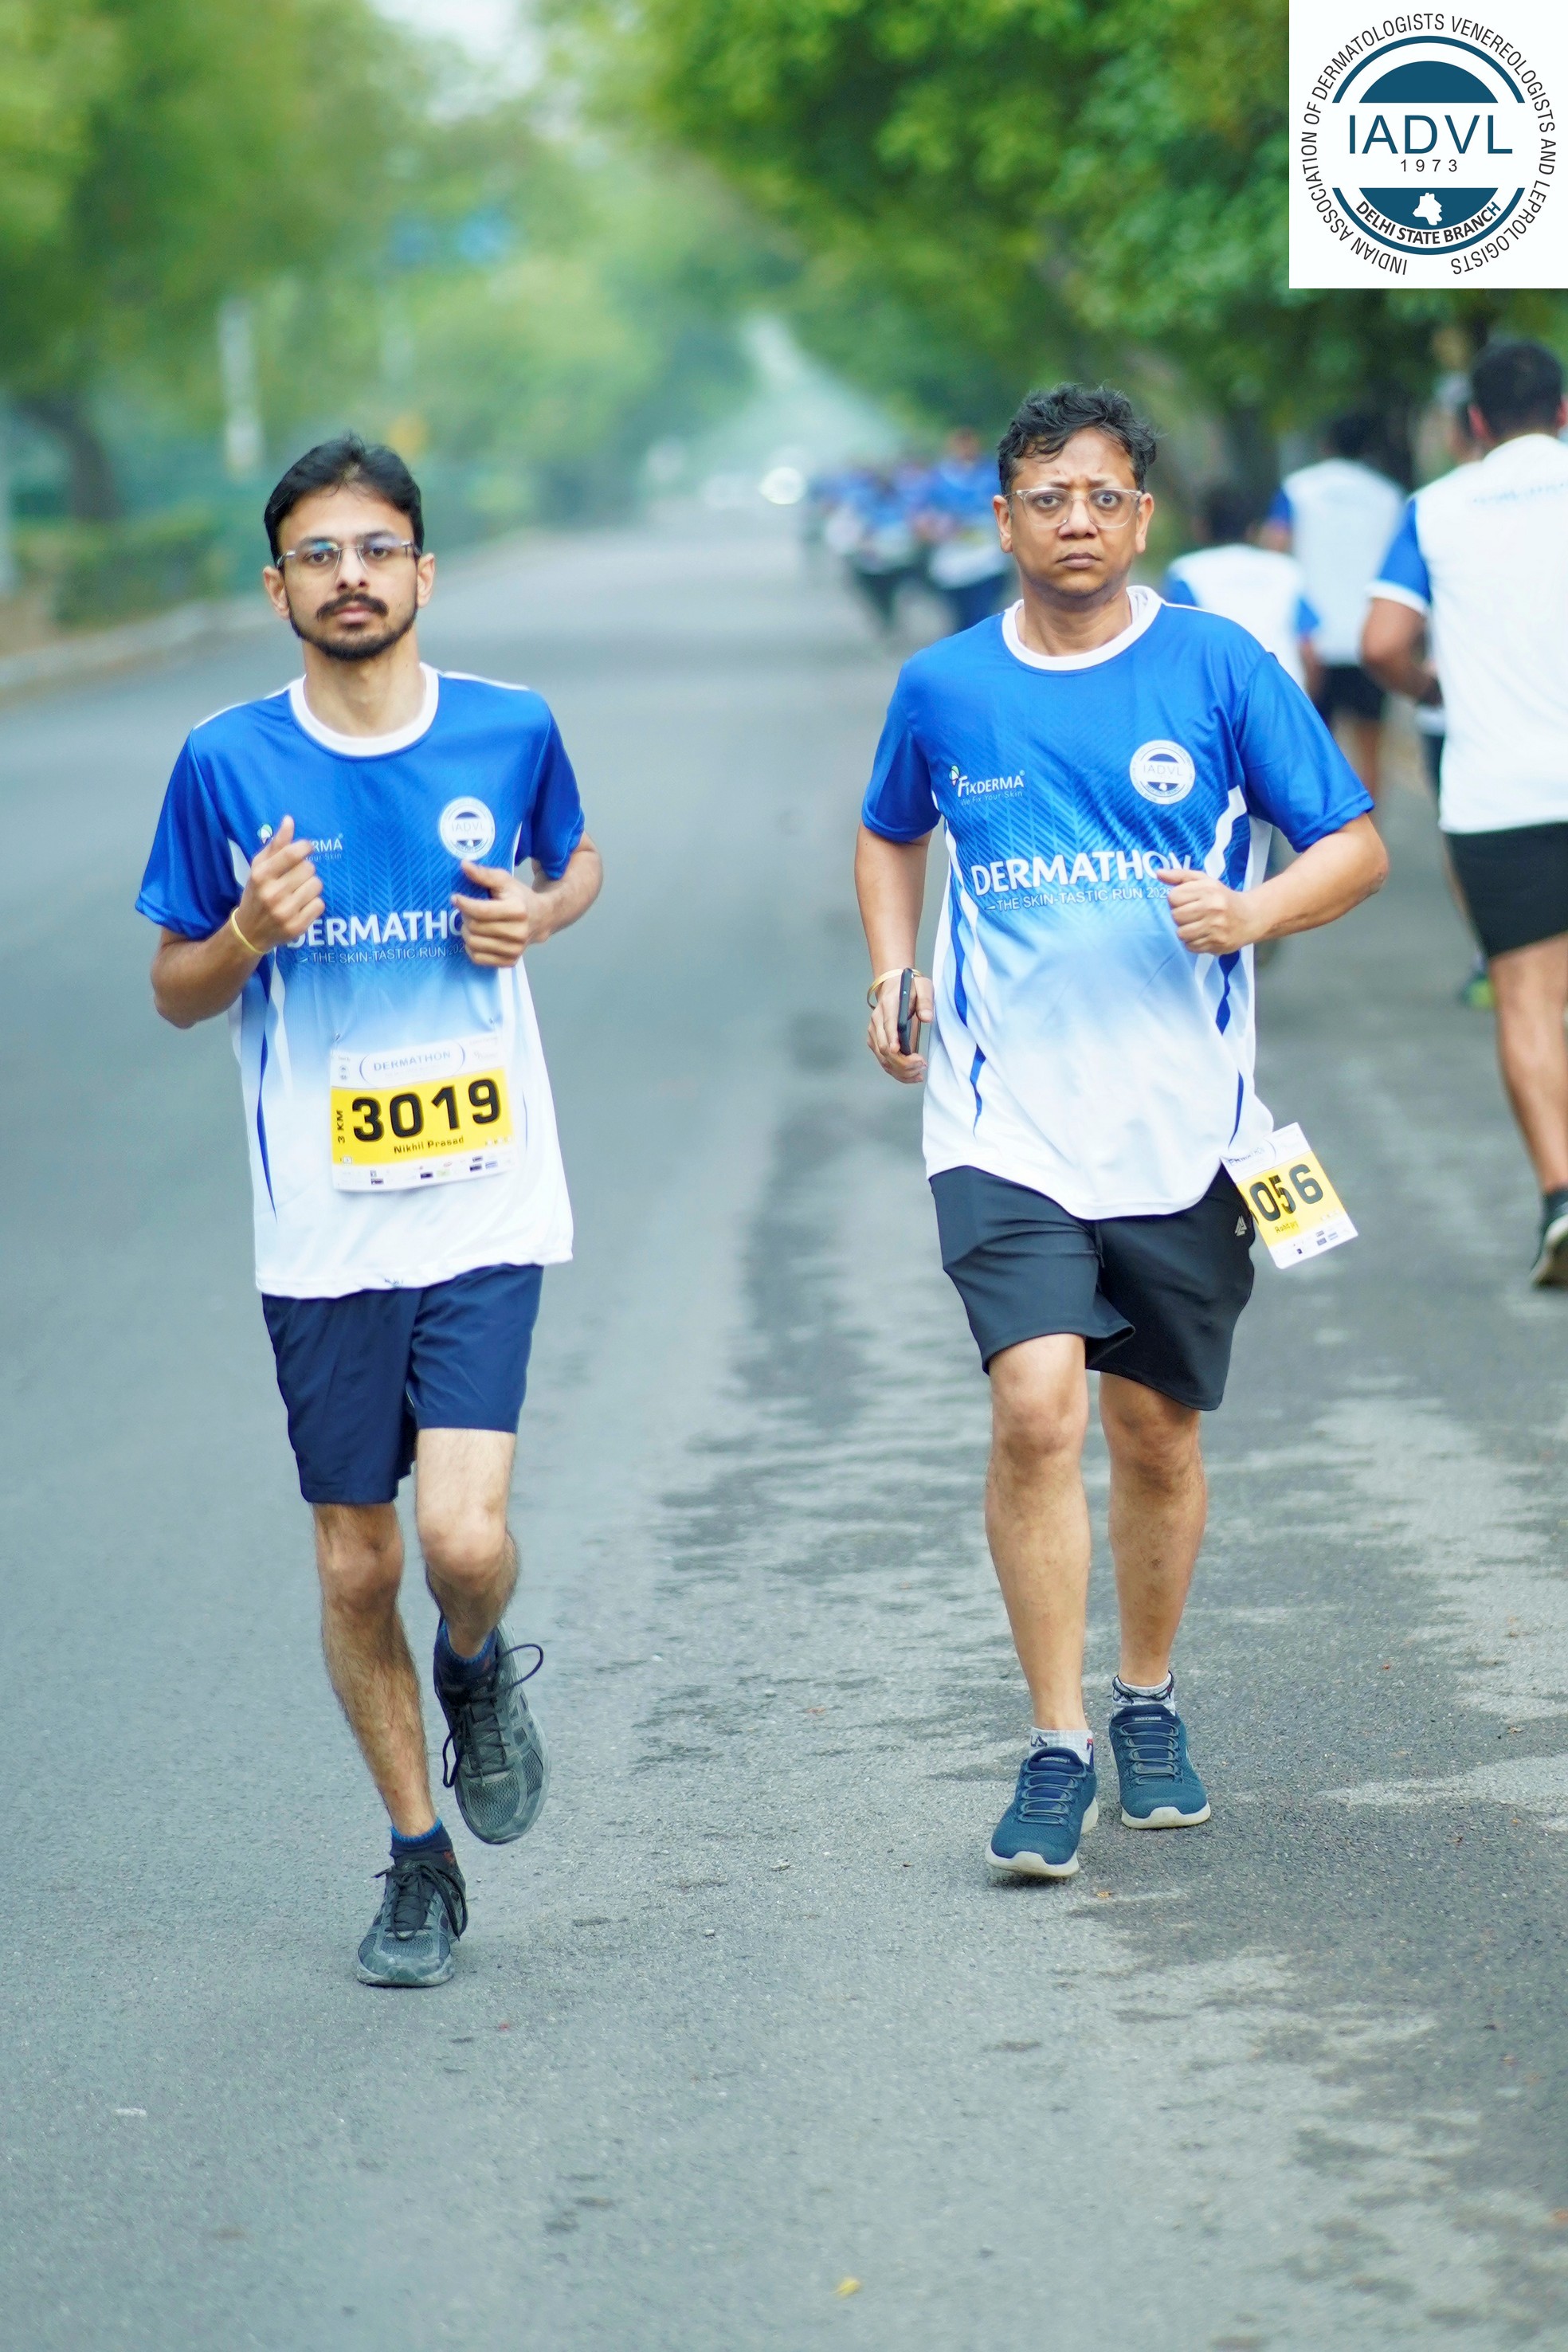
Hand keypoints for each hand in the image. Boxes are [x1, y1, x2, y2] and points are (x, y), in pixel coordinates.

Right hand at [236, 815, 321, 949]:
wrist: (250, 931)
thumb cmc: (257, 893)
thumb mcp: (259, 867)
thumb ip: (275, 845)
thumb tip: (289, 820)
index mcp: (261, 875)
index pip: (292, 854)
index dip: (305, 847)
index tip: (308, 848)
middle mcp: (272, 894)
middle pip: (309, 869)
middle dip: (306, 869)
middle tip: (298, 876)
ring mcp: (285, 912)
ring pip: (317, 886)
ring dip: (312, 886)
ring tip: (300, 891)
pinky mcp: (297, 927)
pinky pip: (320, 905)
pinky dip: (314, 903)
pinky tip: (302, 905)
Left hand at [452, 861, 545, 967]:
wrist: (541, 918)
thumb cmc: (519, 897)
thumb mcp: (504, 881)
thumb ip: (484, 874)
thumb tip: (463, 865)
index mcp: (517, 910)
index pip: (481, 911)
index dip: (464, 904)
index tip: (455, 898)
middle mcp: (518, 932)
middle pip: (475, 928)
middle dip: (465, 917)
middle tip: (466, 910)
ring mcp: (515, 949)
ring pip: (474, 944)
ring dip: (467, 932)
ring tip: (471, 923)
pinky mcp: (510, 961)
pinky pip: (478, 958)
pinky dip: (472, 948)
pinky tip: (478, 937)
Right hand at [866, 969, 933, 1082]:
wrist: (893, 986)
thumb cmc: (910, 988)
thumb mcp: (923, 987)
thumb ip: (925, 1001)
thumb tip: (927, 1018)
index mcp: (888, 1006)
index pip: (887, 1024)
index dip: (892, 1039)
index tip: (898, 1050)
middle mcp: (876, 1021)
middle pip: (883, 1048)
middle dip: (902, 1062)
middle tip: (921, 1065)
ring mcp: (874, 1033)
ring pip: (883, 1059)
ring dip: (901, 1070)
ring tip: (919, 1073)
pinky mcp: (875, 1042)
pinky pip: (884, 1062)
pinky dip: (897, 1072)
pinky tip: (912, 1075)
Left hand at [1160, 867, 1259, 956]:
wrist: (1250, 917)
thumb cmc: (1222, 897)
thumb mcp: (1204, 881)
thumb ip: (1180, 876)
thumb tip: (1159, 873)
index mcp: (1208, 889)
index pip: (1173, 897)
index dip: (1176, 900)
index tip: (1186, 901)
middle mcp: (1212, 907)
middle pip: (1176, 916)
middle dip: (1180, 916)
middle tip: (1192, 915)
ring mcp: (1216, 927)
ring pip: (1181, 933)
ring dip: (1185, 931)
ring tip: (1196, 926)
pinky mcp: (1217, 943)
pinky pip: (1191, 947)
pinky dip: (1193, 942)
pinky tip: (1203, 935)